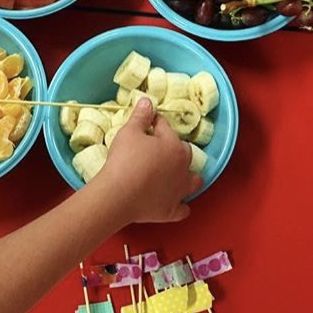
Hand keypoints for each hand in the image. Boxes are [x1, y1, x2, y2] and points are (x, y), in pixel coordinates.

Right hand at [94, 97, 201, 222]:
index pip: (166, 128)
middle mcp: (183, 167)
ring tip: (178, 175)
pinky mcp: (171, 210)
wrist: (118, 194)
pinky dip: (180, 206)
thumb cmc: (124, 160)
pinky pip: (183, 209)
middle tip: (157, 149)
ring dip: (188, 177)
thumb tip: (147, 101)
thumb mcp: (129, 132)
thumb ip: (140, 116)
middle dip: (174, 148)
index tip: (148, 124)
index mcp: (174, 145)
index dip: (155, 124)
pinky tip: (175, 203)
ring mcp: (179, 191)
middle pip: (184, 153)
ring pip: (194, 181)